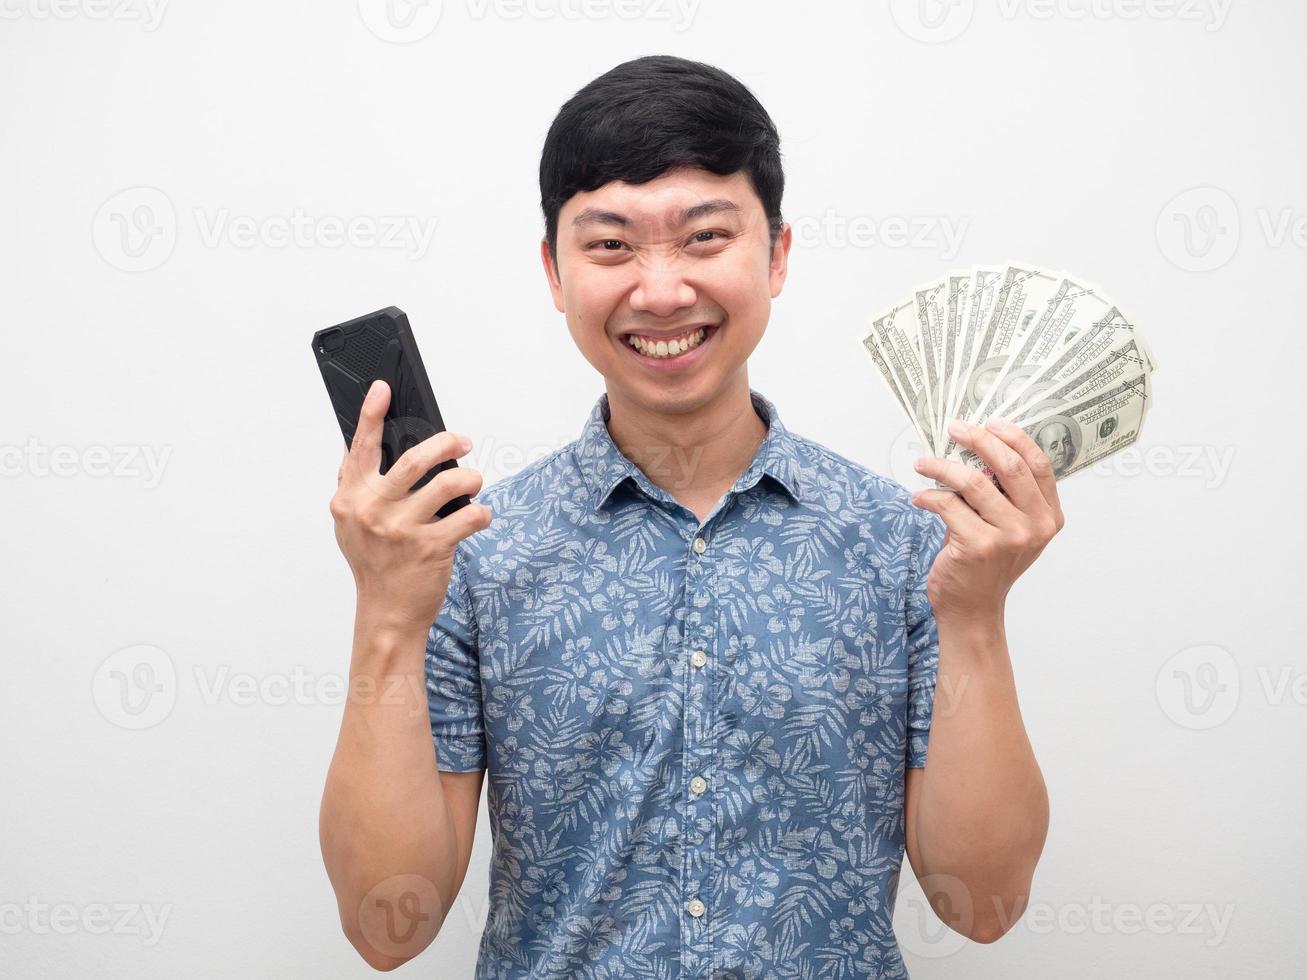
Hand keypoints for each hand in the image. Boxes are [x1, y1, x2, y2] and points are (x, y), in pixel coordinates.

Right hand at [329, 380, 492, 638]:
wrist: (387, 613)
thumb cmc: (374, 563)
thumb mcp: (352, 523)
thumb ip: (360, 487)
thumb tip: (372, 443)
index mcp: (351, 499)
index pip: (361, 447)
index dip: (371, 413)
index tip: (383, 388)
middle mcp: (373, 511)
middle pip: (415, 459)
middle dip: (447, 442)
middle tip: (463, 441)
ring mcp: (403, 530)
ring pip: (450, 483)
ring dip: (470, 479)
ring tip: (473, 482)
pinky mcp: (433, 548)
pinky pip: (470, 516)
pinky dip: (481, 512)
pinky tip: (478, 515)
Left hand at [909, 417, 1065, 624]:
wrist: (972, 610)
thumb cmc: (986, 564)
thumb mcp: (1009, 528)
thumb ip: (1004, 494)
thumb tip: (977, 447)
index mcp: (1049, 517)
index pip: (1038, 465)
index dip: (1014, 437)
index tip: (989, 422)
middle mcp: (1035, 526)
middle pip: (1009, 466)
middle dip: (978, 440)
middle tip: (954, 428)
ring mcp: (1009, 537)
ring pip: (973, 482)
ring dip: (941, 467)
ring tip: (923, 463)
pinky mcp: (978, 546)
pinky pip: (948, 504)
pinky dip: (928, 496)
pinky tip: (919, 497)